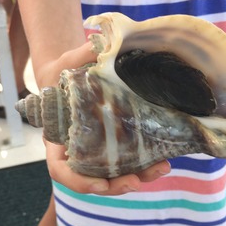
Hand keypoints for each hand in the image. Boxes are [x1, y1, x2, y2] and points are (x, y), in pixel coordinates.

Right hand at [38, 42, 170, 194]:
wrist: (72, 75)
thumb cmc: (63, 73)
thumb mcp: (66, 63)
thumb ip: (80, 55)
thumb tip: (100, 40)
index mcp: (59, 139)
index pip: (61, 170)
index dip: (79, 182)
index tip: (100, 184)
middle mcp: (78, 151)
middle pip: (94, 180)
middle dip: (117, 185)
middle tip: (137, 181)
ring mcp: (97, 151)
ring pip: (116, 174)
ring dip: (139, 176)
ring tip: (162, 167)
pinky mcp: (116, 145)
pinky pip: (129, 160)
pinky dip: (146, 161)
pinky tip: (165, 155)